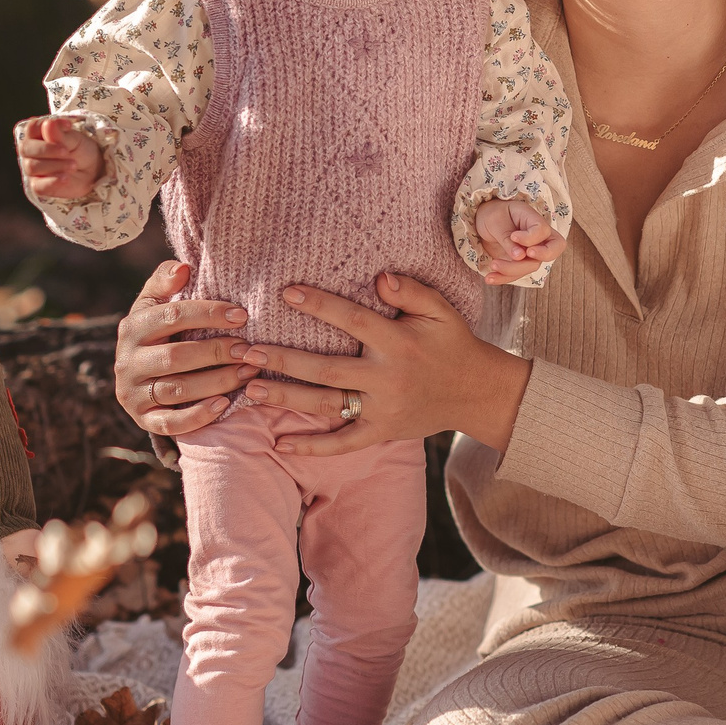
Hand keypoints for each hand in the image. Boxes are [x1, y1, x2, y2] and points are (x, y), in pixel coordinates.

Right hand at [17, 115, 102, 203]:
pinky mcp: (38, 185)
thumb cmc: (81, 151)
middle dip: (47, 149)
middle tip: (66, 151)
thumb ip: (60, 134)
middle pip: (26, 148)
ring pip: (32, 166)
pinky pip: (38, 186)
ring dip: (54, 165)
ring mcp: (32, 169)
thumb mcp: (75, 140)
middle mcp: (30, 151)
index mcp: (37, 135)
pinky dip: (52, 181)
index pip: (31, 128)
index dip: (45, 126)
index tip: (68, 126)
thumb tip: (48, 124)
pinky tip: (66, 178)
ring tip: (73, 165)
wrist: (93, 171)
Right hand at [112, 260, 252, 437]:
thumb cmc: (159, 333)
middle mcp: (127, 361)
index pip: (172, 316)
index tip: (242, 315)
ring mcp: (132, 393)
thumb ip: (165, 282)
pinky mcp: (143, 419)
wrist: (139, 379)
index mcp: (132, 327)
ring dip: (217, 381)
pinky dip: (199, 415)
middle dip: (217, 351)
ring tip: (248, 373)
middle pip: (176, 356)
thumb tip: (183, 267)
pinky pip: (171, 423)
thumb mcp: (156, 305)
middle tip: (250, 349)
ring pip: (178, 389)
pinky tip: (225, 404)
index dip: (209, 314)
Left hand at [236, 273, 530, 457]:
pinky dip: (313, 447)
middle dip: (286, 360)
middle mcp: (387, 378)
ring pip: (328, 406)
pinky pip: (344, 443)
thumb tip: (378, 276)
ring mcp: (382, 409)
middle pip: (328, 369)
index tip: (287, 293)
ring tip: (251, 389)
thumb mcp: (440, 310)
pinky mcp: (382, 431)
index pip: (353, 320)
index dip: (320, 305)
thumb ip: (410, 291)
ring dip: (287, 399)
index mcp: (398, 343)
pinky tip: (280, 444)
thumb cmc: (453, 343)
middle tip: (248, 352)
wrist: (477, 392)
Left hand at [473, 196, 564, 285]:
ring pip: (531, 266)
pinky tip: (490, 278)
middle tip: (527, 254)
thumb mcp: (496, 222)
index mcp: (533, 219)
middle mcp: (537, 237)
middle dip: (543, 255)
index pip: (543, 230)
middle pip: (551, 250)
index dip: (531, 237)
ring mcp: (530, 252)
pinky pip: (517, 274)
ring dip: (511, 270)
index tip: (514, 236)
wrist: (484, 221)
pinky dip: (503, 278)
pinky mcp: (520, 263)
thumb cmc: (493, 214)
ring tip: (493, 264)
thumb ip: (507, 239)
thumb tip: (520, 257)